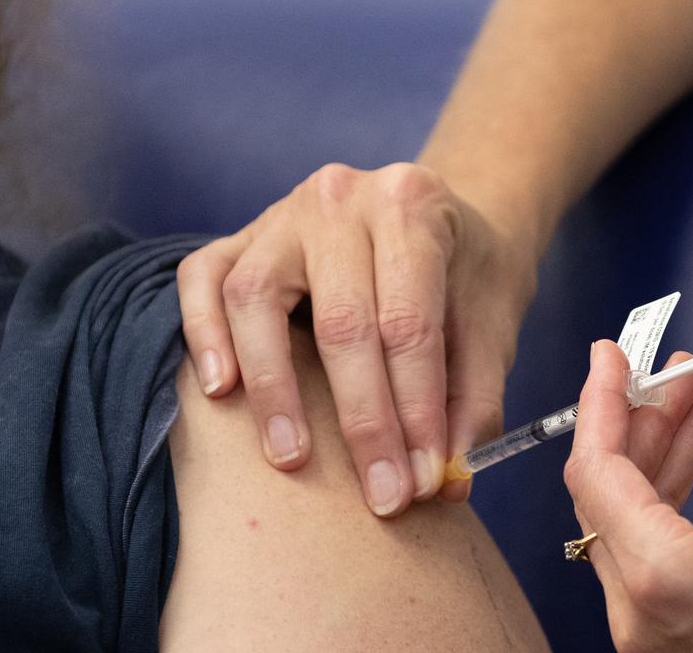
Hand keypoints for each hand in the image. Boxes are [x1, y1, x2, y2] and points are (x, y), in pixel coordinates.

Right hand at [177, 162, 536, 516]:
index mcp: (411, 204)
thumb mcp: (491, 324)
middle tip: (379, 495)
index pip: (408, 322)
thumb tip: (447, 481)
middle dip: (363, 420)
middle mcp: (340, 198)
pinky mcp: (239, 236)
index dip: (416, 410)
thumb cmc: (463, 273)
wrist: (434, 215)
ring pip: (255, 297)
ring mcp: (281, 214)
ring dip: (273, 387)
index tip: (423, 481)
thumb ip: (473, 399)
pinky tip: (220, 389)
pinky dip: (203, 332)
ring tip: (291, 457)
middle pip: (340, 320)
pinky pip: (202, 277)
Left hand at [564, 288, 692, 651]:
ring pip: (634, 515)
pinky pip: (656, 546)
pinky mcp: (672, 631)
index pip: (595, 468)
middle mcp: (638, 609)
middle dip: (648, 418)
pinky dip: (680, 494)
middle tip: (684, 370)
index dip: (603, 401)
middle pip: (609, 489)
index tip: (612, 354)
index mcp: (658, 573)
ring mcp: (651, 626)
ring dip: (670, 450)